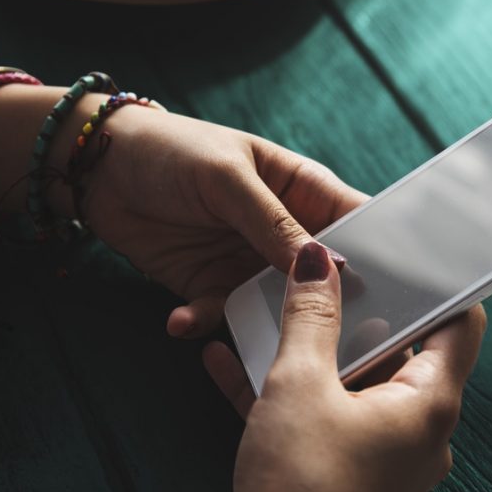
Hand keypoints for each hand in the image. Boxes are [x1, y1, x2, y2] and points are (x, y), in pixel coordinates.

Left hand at [79, 106, 366, 336]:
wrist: (100, 168)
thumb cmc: (172, 150)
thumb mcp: (227, 178)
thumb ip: (272, 221)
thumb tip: (322, 264)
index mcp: (300, 189)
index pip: (354, 221)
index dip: (377, 252)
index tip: (392, 290)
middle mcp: (282, 231)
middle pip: (320, 275)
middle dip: (325, 302)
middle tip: (329, 333)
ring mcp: (247, 261)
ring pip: (277, 304)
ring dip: (266, 322)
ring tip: (255, 342)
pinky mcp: (210, 284)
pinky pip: (221, 312)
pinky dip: (203, 321)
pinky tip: (181, 321)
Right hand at [204, 242, 485, 491]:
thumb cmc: (301, 488)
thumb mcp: (299, 387)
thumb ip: (310, 318)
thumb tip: (318, 262)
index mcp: (426, 404)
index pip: (460, 324)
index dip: (437, 282)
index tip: (405, 252)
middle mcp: (413, 428)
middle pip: (396, 348)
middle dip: (353, 311)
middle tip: (321, 274)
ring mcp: (378, 451)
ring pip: (346, 380)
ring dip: (305, 348)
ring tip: (268, 311)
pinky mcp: (340, 466)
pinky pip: (316, 413)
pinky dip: (283, 387)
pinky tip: (231, 360)